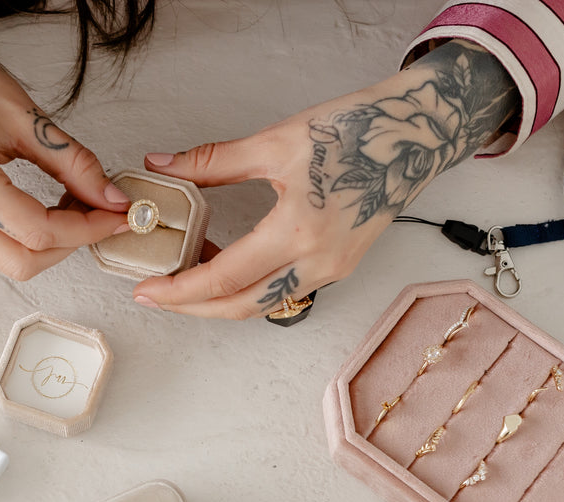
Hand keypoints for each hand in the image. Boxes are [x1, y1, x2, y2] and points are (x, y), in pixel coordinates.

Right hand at [0, 1, 129, 279]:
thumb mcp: (26, 117)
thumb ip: (73, 164)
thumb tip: (109, 198)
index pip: (37, 232)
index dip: (85, 229)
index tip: (115, 214)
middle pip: (22, 263)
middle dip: (69, 246)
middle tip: (98, 215)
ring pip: (8, 260)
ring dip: (49, 244)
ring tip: (73, 207)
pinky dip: (27, 236)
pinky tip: (46, 208)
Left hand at [132, 40, 518, 318]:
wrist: (416, 133)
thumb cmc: (357, 131)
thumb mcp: (276, 140)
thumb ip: (213, 161)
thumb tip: (163, 167)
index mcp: (299, 230)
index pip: (225, 278)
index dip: (180, 291)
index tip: (147, 290)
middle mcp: (319, 261)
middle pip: (242, 307)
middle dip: (192, 308)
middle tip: (156, 297)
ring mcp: (333, 269)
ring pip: (264, 305)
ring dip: (221, 301)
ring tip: (184, 281)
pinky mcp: (339, 266)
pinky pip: (285, 292)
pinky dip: (249, 288)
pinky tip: (226, 266)